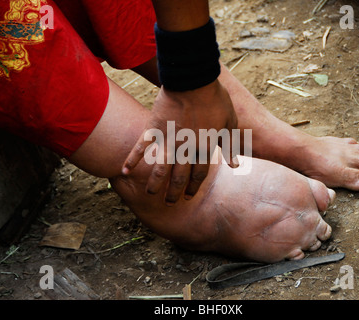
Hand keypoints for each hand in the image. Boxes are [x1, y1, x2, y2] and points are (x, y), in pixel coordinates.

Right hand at [122, 80, 237, 204]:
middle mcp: (185, 149)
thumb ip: (231, 146)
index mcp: (204, 148)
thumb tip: (234, 166)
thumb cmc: (215, 100)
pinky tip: (124, 171)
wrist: (193, 80)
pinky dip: (132, 159)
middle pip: (178, 176)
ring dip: (155, 183)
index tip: (188, 196)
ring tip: (150, 194)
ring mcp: (168, 140)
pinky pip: (141, 147)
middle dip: (174, 192)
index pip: (198, 174)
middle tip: (170, 203)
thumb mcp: (230, 123)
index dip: (193, 186)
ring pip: (160, 168)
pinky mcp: (153, 129)